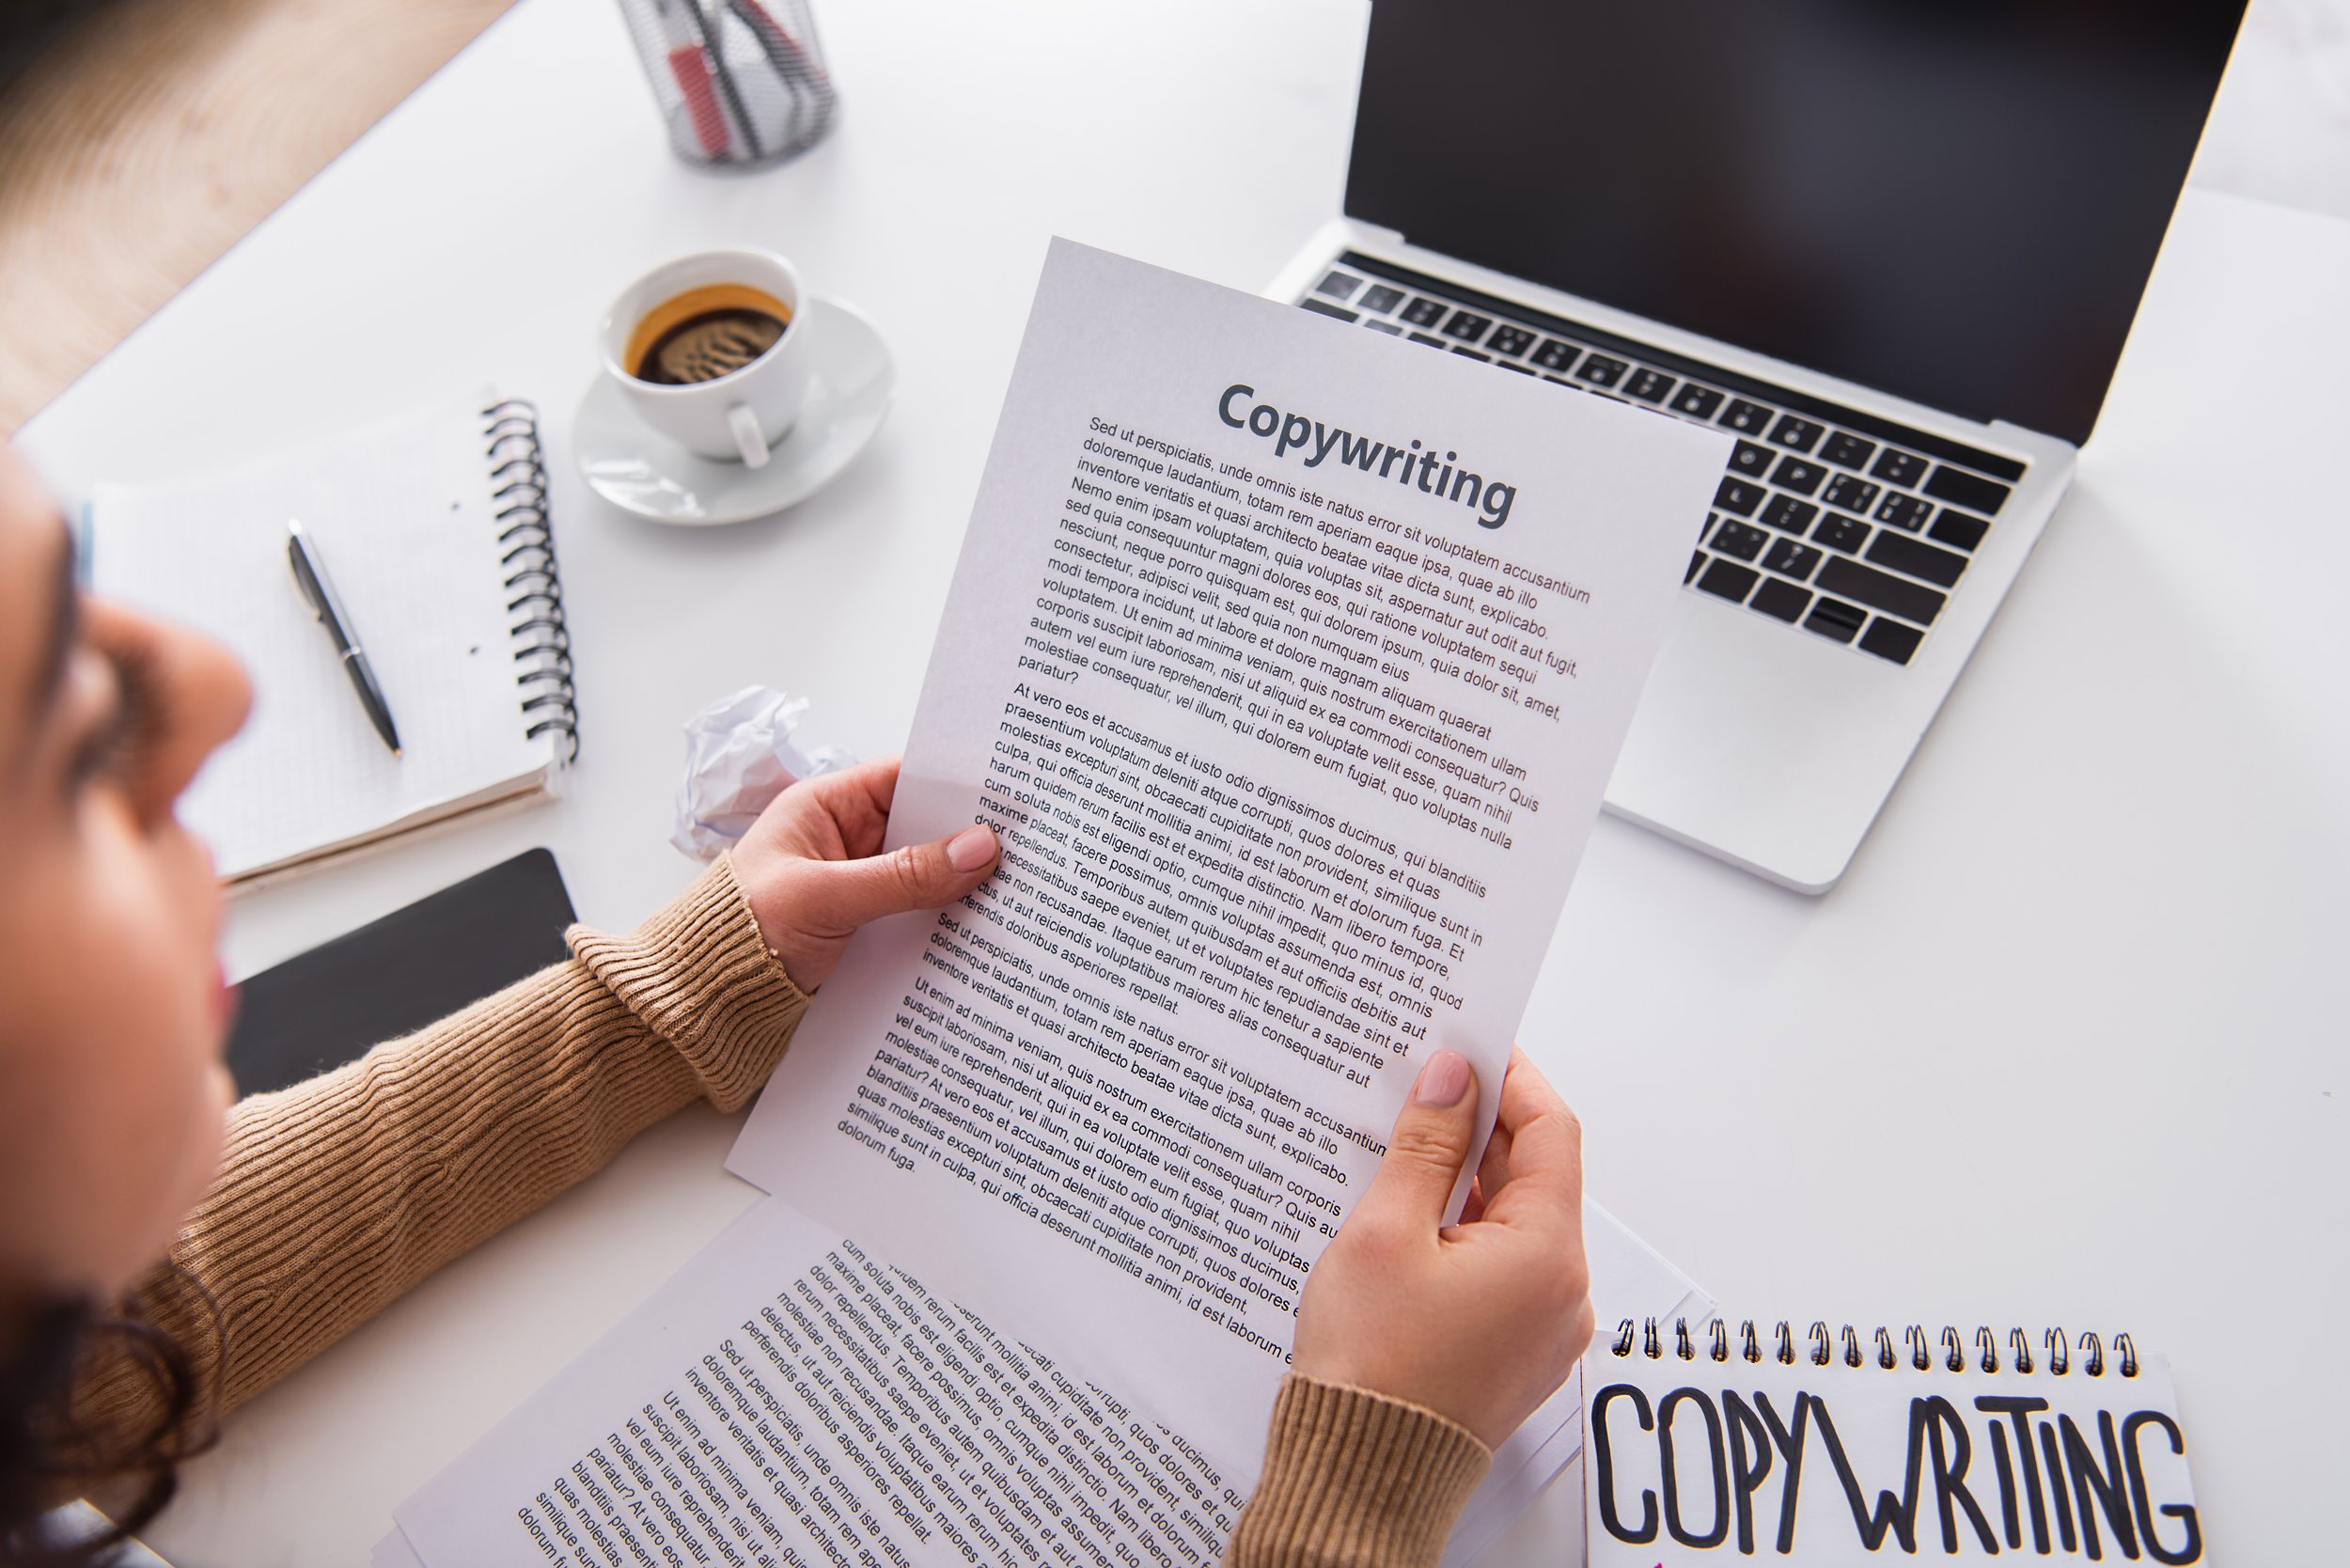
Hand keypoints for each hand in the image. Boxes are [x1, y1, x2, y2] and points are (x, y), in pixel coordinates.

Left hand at [728, 756, 999, 992]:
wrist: (701, 1005)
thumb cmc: (741, 936)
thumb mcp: (825, 898)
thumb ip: (904, 875)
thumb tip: (981, 847)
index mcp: (825, 807)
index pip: (904, 776)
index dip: (956, 781)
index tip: (1010, 792)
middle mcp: (844, 839)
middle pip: (923, 826)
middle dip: (970, 837)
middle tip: (1032, 844)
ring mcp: (855, 884)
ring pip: (924, 874)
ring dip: (961, 884)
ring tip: (1023, 887)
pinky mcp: (862, 927)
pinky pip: (915, 913)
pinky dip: (944, 920)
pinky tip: (982, 929)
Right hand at [1291, 1047, 1592, 1449]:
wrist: (1358, 1476)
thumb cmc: (1371, 1370)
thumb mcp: (1386, 1232)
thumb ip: (1425, 1148)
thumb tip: (1452, 1081)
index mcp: (1547, 1257)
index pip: (1552, 1133)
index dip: (1512, 1079)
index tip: (1473, 1046)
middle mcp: (1563, 1294)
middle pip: (1536, 1177)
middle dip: (1481, 1127)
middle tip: (1426, 1085)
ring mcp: (1541, 1329)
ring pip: (1514, 1224)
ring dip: (1466, 1181)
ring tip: (1404, 1148)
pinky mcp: (1511, 1352)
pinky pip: (1500, 1268)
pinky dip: (1463, 1231)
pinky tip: (1409, 1216)